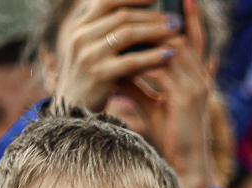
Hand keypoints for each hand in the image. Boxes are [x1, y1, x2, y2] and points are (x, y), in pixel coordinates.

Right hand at [49, 0, 179, 115]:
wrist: (74, 111)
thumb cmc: (90, 79)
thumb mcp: (92, 51)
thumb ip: (108, 33)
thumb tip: (138, 17)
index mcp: (80, 27)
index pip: (106, 2)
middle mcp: (81, 36)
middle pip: (122, 17)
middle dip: (152, 16)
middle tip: (176, 19)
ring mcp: (89, 54)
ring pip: (128, 34)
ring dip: (156, 31)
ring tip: (177, 31)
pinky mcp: (99, 74)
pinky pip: (131, 61)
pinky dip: (153, 56)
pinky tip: (170, 54)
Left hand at [113, 0, 217, 187]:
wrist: (185, 166)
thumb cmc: (169, 137)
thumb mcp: (150, 104)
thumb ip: (137, 83)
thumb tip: (118, 67)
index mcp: (196, 78)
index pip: (194, 40)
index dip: (188, 19)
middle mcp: (200, 78)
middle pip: (180, 37)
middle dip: (158, 22)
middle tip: (135, 9)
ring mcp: (196, 86)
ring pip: (172, 48)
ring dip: (147, 37)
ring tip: (126, 27)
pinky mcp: (187, 97)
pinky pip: (163, 68)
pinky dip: (144, 60)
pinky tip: (127, 55)